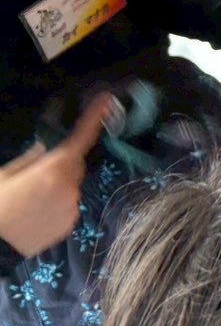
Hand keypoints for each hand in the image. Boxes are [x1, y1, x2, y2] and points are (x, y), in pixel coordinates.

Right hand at [0, 94, 112, 257]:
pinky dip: (59, 206)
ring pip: (72, 187)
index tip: (106, 101)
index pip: (79, 139)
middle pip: (74, 166)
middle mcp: (69, 187)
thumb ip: (33, 158)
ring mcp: (72, 207)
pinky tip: (38, 214)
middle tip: (35, 178)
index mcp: (52, 170)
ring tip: (32, 201)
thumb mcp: (6, 175)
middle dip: (61, 166)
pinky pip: (69, 206)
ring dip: (59, 187)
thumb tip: (48, 148)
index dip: (93, 119)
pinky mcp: (70, 224)